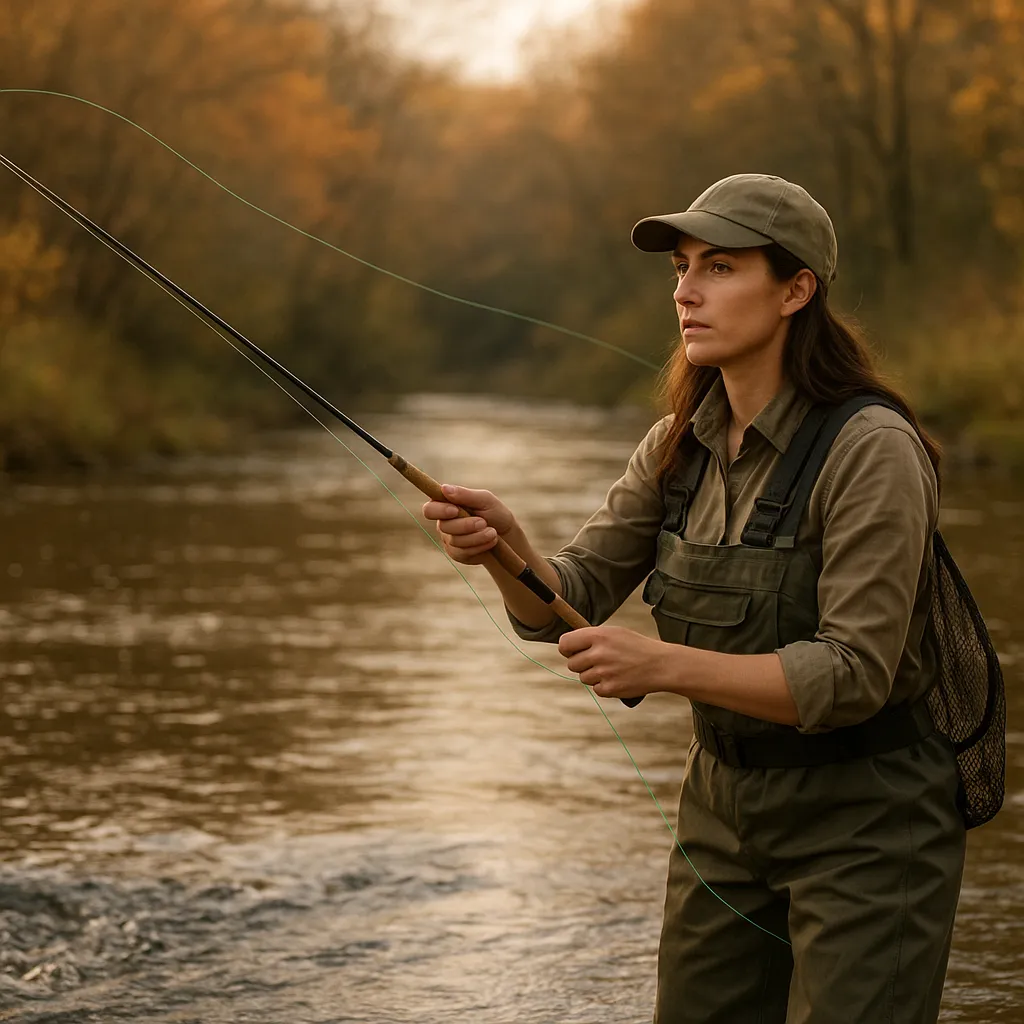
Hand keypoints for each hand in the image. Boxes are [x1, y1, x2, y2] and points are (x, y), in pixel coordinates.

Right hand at [421, 484, 516, 564]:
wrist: (506, 535)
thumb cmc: (495, 513)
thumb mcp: (484, 499)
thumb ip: (465, 494)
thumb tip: (444, 488)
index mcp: (446, 505)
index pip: (429, 509)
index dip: (439, 511)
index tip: (455, 510)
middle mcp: (444, 523)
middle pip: (443, 526)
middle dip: (466, 525)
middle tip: (484, 522)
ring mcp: (449, 540)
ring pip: (455, 541)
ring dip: (477, 537)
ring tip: (493, 532)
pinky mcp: (457, 554)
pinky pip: (462, 553)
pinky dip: (479, 547)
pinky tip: (490, 542)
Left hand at [557, 626, 674, 699]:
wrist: (661, 665)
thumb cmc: (636, 647)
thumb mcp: (615, 633)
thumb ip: (591, 637)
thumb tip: (567, 645)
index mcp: (598, 636)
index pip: (565, 644)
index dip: (567, 649)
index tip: (572, 651)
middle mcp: (598, 653)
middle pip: (572, 664)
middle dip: (582, 664)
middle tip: (599, 661)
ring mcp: (603, 672)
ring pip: (583, 678)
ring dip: (594, 675)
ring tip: (612, 668)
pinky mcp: (609, 689)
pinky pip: (596, 689)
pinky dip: (605, 686)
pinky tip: (618, 678)